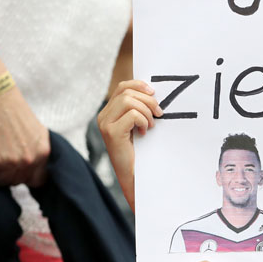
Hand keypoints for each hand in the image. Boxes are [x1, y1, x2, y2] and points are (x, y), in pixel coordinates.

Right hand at [0, 87, 49, 186]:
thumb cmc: (14, 113)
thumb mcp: (38, 132)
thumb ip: (39, 151)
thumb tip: (36, 167)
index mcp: (43, 153)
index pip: (38, 180)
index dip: (28, 177)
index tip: (21, 172)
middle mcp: (29, 160)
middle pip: (18, 181)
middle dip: (11, 174)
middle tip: (3, 160)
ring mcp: (11, 162)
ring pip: (3, 181)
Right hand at [96, 80, 160, 206]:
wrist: (134, 176)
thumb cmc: (140, 151)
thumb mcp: (138, 126)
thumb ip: (139, 109)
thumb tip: (152, 92)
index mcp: (109, 112)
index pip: (123, 87)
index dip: (139, 85)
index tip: (154, 93)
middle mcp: (103, 116)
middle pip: (127, 92)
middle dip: (148, 100)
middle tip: (159, 114)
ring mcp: (105, 124)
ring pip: (129, 101)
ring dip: (146, 112)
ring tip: (151, 126)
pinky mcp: (111, 132)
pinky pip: (132, 115)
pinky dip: (143, 121)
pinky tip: (144, 133)